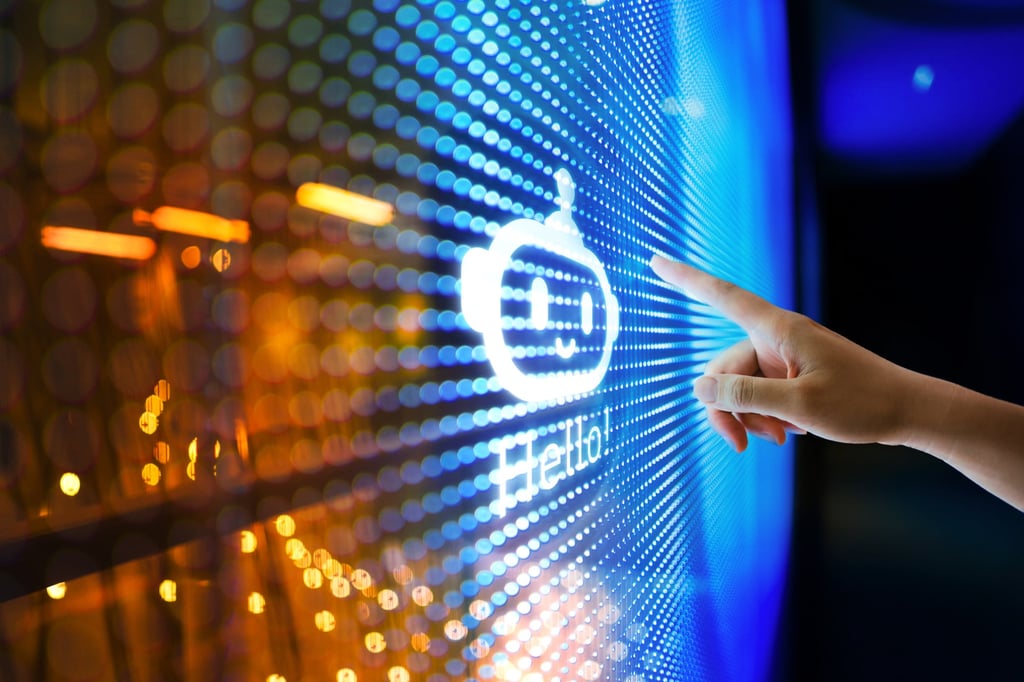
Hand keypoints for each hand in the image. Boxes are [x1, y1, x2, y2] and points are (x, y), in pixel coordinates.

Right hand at [650, 255, 929, 451]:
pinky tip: (788, 433)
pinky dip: (764, 415)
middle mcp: (776, 337)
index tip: (655, 260)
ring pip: (740, 386)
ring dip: (750, 417)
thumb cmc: (862, 403)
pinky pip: (759, 392)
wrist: (908, 412)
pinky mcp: (792, 374)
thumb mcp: (798, 407)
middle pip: (723, 368)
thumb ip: (745, 396)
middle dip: (727, 408)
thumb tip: (697, 387)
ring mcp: (783, 356)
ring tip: (779, 439)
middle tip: (740, 446)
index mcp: (778, 330)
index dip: (686, 279)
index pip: (722, 297)